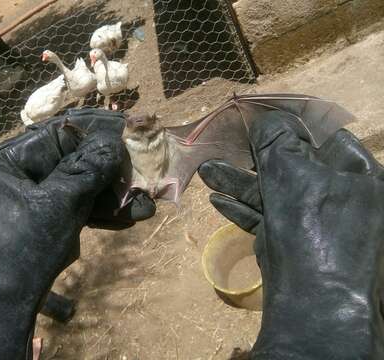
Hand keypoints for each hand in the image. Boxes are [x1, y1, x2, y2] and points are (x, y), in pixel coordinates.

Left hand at [0, 109, 154, 359]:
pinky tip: (131, 217)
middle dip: (113, 172)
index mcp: (18, 158)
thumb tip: (113, 141)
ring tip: (146, 205)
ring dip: (115, 197)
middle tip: (145, 177)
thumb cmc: (22, 243)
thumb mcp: (58, 202)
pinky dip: (105, 213)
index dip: (99, 134)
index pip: (64, 133)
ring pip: (85, 187)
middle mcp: (29, 173)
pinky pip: (83, 208)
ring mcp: (43, 198)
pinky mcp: (53, 220)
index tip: (132, 135)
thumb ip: (87, 169)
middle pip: (79, 160)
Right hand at [199, 117, 383, 358]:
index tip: (256, 108)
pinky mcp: (290, 238)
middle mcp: (337, 193)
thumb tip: (266, 118)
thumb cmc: (311, 225)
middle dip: (253, 151)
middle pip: (291, 160)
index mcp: (355, 172)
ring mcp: (312, 218)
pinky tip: (216, 198)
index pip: (321, 130)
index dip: (287, 117)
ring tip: (206, 169)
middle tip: (226, 137)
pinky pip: (264, 214)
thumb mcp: (293, 172)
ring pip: (271, 189)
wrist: (310, 301)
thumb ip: (276, 139)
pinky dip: (241, 206)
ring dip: (238, 179)